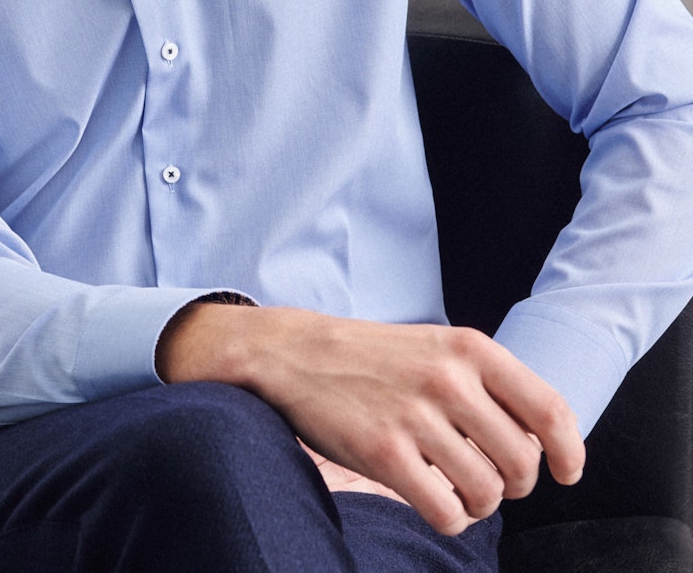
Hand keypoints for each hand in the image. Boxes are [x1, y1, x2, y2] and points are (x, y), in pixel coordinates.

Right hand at [157, 304, 583, 536]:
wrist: (298, 353)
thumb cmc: (378, 358)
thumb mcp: (439, 348)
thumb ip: (490, 384)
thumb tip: (543, 442)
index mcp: (471, 348)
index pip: (548, 409)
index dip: (569, 452)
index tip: (567, 473)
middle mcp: (449, 378)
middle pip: (522, 462)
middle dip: (513, 484)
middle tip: (490, 479)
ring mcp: (415, 415)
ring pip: (486, 493)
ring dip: (479, 504)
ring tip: (457, 490)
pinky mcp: (384, 451)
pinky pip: (445, 512)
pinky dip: (449, 519)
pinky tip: (434, 501)